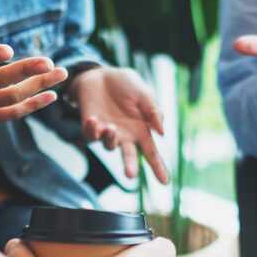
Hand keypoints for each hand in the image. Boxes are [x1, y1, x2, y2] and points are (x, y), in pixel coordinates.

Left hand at [72, 67, 169, 183]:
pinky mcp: (91, 128)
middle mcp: (125, 136)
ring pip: (109, 145)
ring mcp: (107, 133)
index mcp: (141, 130)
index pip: (152, 153)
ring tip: (110, 128)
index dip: (158, 167)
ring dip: (110, 139)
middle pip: (129, 157)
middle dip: (130, 166)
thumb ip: (154, 112)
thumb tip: (162, 133)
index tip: (165, 182)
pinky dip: (92, 129)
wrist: (101, 75)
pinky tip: (93, 119)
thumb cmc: (127, 85)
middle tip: (130, 175)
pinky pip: (91, 135)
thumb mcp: (145, 94)